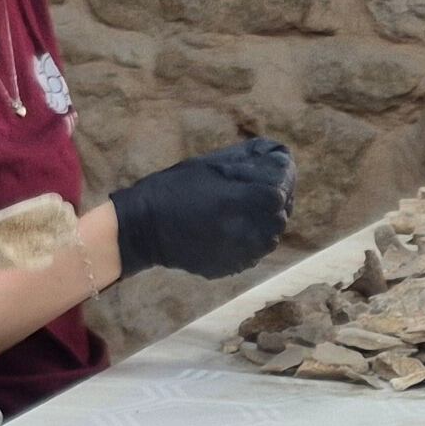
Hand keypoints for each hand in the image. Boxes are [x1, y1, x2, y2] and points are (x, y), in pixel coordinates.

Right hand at [113, 137, 294, 277]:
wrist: (145, 229)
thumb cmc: (174, 189)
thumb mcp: (210, 165)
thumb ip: (247, 162)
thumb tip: (279, 157)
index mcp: (241, 202)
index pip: (280, 194)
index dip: (278, 184)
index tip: (270, 178)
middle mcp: (246, 231)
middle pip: (280, 217)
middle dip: (273, 204)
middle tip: (256, 194)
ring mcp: (240, 254)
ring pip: (270, 238)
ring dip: (263, 224)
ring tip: (243, 213)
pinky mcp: (232, 268)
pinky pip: (253, 254)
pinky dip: (250, 242)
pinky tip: (232, 230)